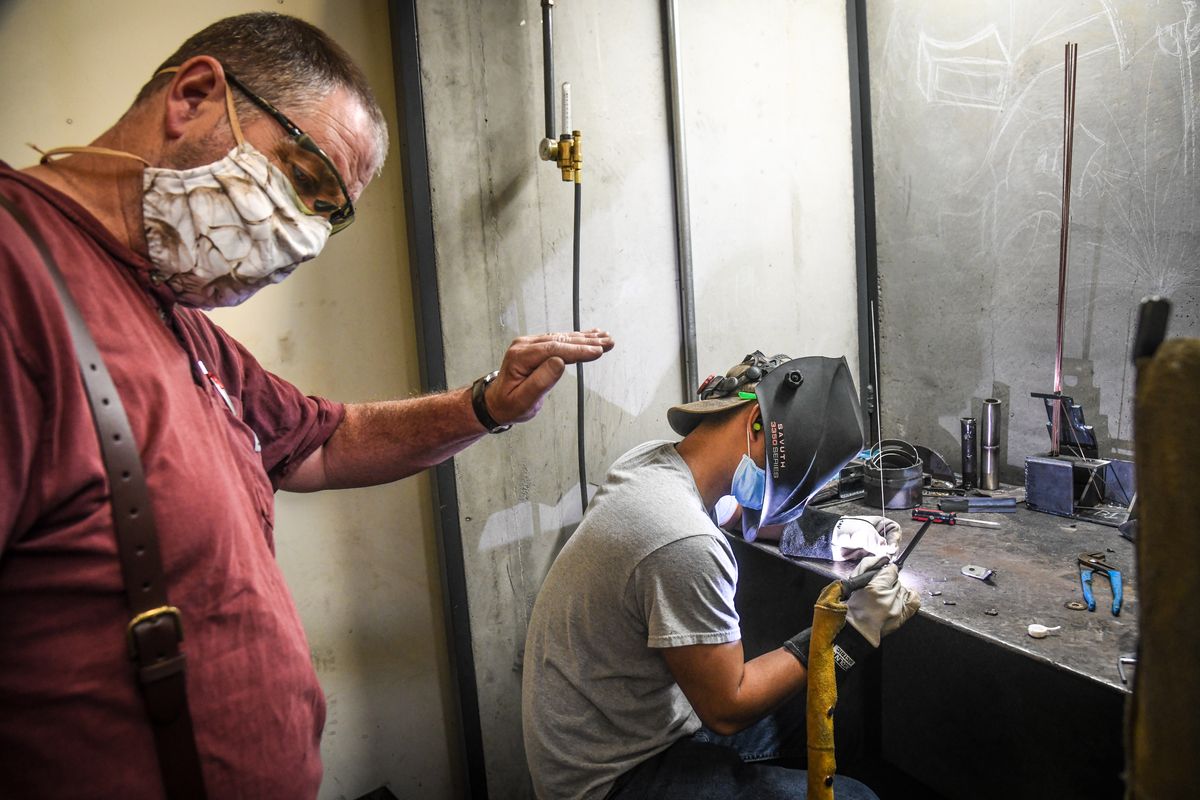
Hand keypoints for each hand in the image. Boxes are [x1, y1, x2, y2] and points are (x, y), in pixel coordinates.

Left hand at [484, 329, 613, 424]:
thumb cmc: (509, 404)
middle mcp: (525, 345)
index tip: (597, 351)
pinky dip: (577, 339)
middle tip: (609, 343)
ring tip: (606, 338)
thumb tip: (559, 363)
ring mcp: (530, 344)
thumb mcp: (524, 400)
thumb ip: (541, 381)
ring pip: (563, 338)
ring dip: (585, 338)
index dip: (578, 350)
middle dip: (587, 342)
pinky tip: (591, 336)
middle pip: (561, 341)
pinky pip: (559, 340)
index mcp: (520, 356)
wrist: (496, 402)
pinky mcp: (536, 346)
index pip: (554, 349)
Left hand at [830, 515, 900, 560]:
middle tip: (888, 556)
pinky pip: (875, 560)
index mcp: (879, 524)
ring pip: (884, 553)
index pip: (894, 530)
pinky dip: (876, 562)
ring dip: (883, 558)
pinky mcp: (866, 555)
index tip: (892, 547)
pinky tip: (875, 563)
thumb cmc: (846, 529)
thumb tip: (890, 550)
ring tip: (880, 560)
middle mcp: (877, 534)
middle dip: (890, 550)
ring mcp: (872, 545)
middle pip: (891, 544)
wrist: (829, 538)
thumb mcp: (866, 534)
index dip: (895, 539)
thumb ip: (879, 543)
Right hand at [844, 555, 919, 646]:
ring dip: (895, 591)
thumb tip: (883, 561)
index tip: (882, 573)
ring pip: (903, 590)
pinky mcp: (902, 617)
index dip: (885, 570)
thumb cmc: (851, 608)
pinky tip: (902, 597)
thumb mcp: (854, 582)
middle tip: (878, 589)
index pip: (890, 571)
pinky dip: (910, 596)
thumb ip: (867, 568)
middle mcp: (890, 599)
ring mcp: (898, 609)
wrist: (855, 631)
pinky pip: (914, 601)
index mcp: (875, 589)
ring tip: (884, 597)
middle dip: (888, 582)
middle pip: (897, 581)